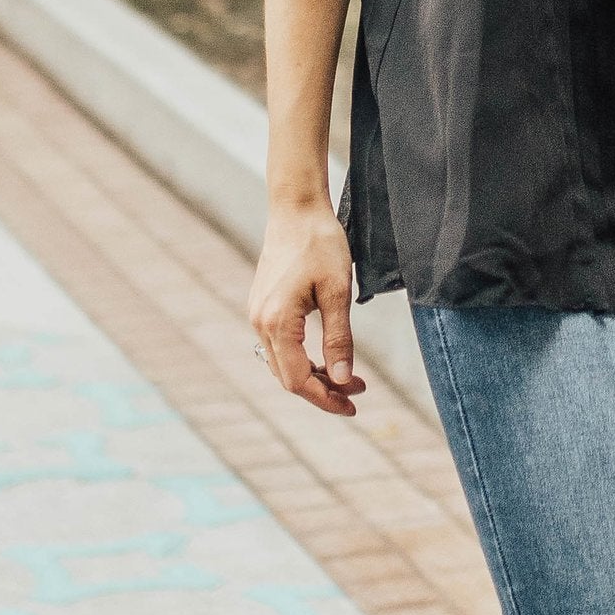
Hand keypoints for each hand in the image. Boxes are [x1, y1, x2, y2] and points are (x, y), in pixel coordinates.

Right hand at [249, 201, 365, 416]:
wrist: (296, 209)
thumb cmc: (320, 244)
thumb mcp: (337, 291)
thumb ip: (339, 338)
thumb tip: (342, 380)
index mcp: (277, 322)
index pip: (297, 380)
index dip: (325, 399)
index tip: (353, 404)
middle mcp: (260, 322)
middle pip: (288, 377)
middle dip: (322, 390)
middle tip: (357, 391)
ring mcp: (258, 314)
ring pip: (282, 363)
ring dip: (313, 375)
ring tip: (347, 377)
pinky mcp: (263, 306)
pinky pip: (280, 345)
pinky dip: (302, 358)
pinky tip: (326, 356)